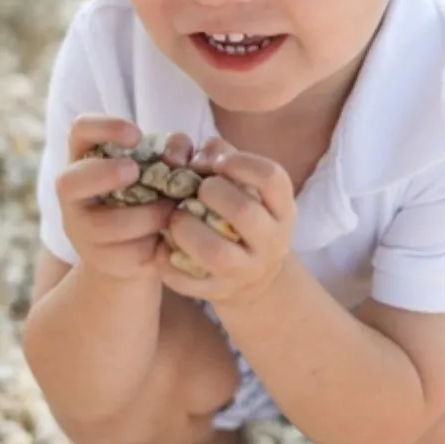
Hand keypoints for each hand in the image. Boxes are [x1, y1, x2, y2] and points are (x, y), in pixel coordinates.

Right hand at [56, 116, 192, 281]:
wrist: (139, 249)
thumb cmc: (152, 193)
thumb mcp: (163, 167)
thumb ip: (174, 152)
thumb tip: (179, 150)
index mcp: (87, 157)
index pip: (81, 130)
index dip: (104, 128)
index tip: (136, 136)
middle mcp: (74, 193)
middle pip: (70, 181)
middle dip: (105, 174)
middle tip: (135, 172)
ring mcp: (81, 230)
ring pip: (104, 225)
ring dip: (146, 215)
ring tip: (171, 210)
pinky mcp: (100, 260)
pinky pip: (128, 252)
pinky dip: (155, 243)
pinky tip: (170, 236)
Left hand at [157, 137, 295, 305]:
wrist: (251, 276)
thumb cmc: (239, 214)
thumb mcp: (242, 184)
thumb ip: (218, 156)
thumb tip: (188, 151)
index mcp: (282, 209)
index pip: (271, 178)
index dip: (240, 162)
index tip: (220, 162)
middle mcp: (271, 242)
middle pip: (243, 211)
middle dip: (209, 193)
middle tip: (196, 191)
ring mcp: (246, 271)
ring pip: (215, 252)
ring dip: (186, 228)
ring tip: (175, 219)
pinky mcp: (218, 292)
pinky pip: (187, 281)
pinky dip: (167, 261)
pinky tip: (163, 246)